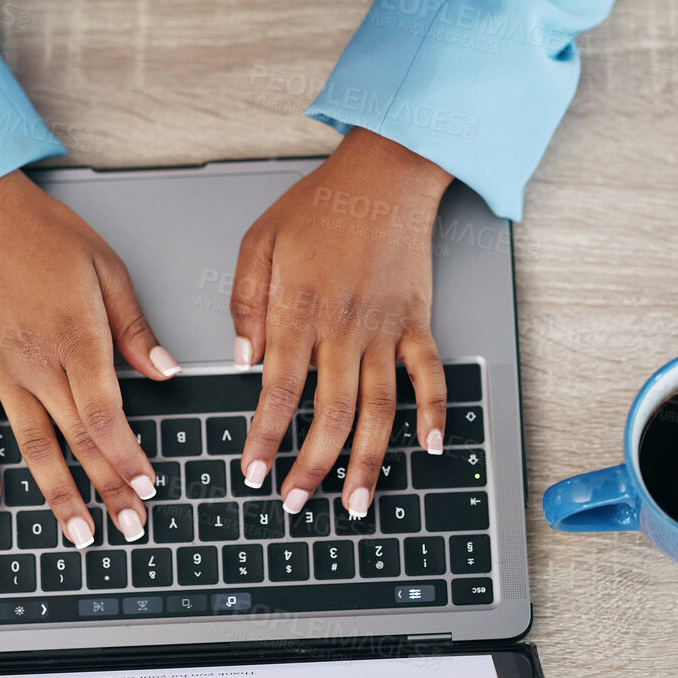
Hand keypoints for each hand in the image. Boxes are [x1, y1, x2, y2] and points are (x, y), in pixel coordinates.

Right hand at [0, 170, 180, 547]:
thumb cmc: (44, 235)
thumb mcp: (107, 270)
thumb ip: (135, 330)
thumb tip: (167, 373)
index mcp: (77, 339)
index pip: (108, 416)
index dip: (129, 458)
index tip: (149, 488)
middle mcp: (37, 364)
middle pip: (78, 440)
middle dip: (107, 489)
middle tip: (129, 526)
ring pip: (31, 446)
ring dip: (56, 494)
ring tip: (77, 532)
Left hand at [229, 128, 452, 521]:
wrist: (386, 174)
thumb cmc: (321, 205)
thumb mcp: (260, 241)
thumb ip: (246, 303)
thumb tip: (242, 360)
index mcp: (299, 310)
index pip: (279, 390)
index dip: (265, 436)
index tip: (252, 471)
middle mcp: (344, 328)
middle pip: (329, 414)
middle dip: (311, 467)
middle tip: (295, 503)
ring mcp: (386, 329)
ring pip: (379, 409)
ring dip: (368, 462)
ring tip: (355, 503)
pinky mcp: (418, 321)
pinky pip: (431, 375)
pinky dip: (435, 412)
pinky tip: (431, 447)